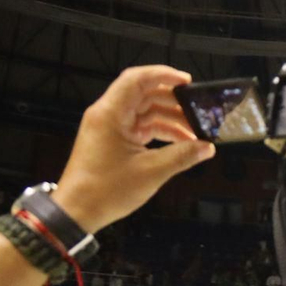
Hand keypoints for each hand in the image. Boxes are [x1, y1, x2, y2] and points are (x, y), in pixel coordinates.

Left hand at [55, 65, 216, 231]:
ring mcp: (110, 127)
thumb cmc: (107, 190)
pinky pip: (140, 127)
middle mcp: (108, 114)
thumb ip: (182, 156)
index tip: (188, 82)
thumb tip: (207, 148)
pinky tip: (181, 143)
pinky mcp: (113, 140)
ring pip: (145, 112)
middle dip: (173, 101)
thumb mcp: (151, 172)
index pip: (137, 80)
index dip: (163, 75)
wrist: (78, 210)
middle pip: (144, 94)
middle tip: (199, 110)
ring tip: (195, 132)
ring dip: (170, 119)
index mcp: (111, 114)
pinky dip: (160, 132)